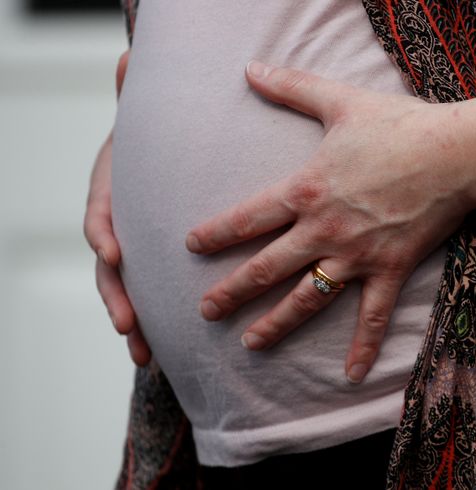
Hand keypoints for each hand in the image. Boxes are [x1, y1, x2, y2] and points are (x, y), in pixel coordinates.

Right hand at [83, 51, 150, 365]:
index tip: (114, 253)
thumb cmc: (153, 146)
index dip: (104, 233)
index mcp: (111, 192)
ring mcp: (127, 249)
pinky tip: (158, 350)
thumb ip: (134, 98)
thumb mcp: (146, 122)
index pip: (100, 214)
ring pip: (123, 291)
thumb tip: (128, 58)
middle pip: (108, 266)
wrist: (156, 164)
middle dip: (116, 296)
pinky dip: (148, 322)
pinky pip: (144, 296)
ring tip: (143, 353)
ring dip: (131, 321)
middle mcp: (114, 225)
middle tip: (127, 326)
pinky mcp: (145, 267)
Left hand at [186, 61, 472, 382]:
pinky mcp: (389, 270)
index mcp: (305, 190)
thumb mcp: (339, 101)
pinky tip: (350, 375)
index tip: (191, 247)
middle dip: (231, 291)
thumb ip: (291, 86)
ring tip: (250, 343)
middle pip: (266, 268)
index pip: (248, 218)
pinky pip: (372, 316)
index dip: (216, 233)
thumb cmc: (398, 126)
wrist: (454, 154)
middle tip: (204, 312)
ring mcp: (355, 256)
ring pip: (306, 298)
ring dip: (276, 323)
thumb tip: (250, 68)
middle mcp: (322, 230)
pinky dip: (363, 347)